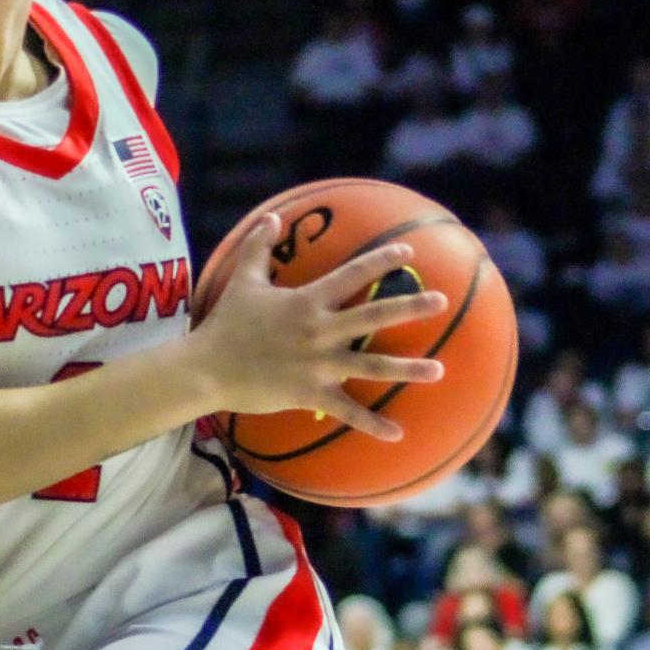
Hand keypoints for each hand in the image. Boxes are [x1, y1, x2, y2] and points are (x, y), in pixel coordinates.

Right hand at [190, 213, 446, 439]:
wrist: (208, 367)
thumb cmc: (226, 323)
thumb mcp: (243, 280)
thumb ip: (259, 247)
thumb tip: (272, 216)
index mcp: (307, 301)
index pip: (352, 275)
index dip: (381, 261)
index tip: (408, 252)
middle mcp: (319, 330)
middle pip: (374, 316)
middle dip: (411, 307)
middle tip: (442, 301)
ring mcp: (317, 364)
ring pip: (371, 365)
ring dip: (407, 369)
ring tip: (440, 370)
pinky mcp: (309, 394)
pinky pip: (347, 411)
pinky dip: (372, 424)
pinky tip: (397, 433)